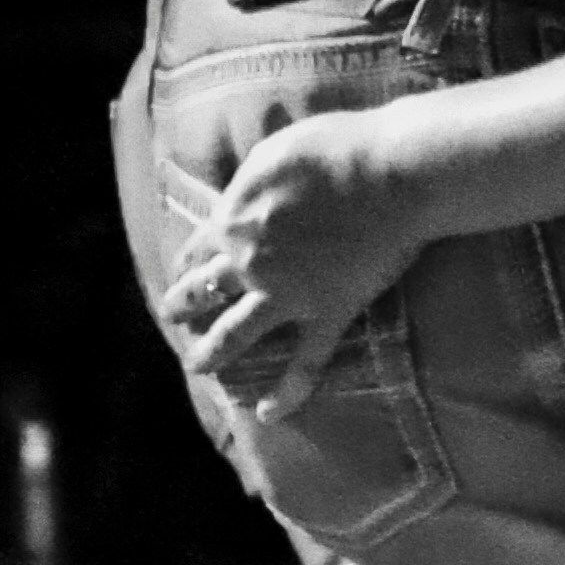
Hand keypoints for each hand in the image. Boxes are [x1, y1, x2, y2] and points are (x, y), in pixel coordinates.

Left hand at [160, 111, 441, 413]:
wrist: (394, 173)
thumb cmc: (340, 148)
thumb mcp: (276, 151)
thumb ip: (251, 183)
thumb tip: (242, 199)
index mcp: (235, 217)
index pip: (200, 243)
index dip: (188, 258)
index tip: (181, 270)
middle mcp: (250, 261)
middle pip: (205, 289)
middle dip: (183, 304)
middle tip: (171, 315)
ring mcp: (287, 293)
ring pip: (235, 332)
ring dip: (210, 352)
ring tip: (197, 365)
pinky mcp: (328, 312)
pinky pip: (304, 362)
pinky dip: (286, 393)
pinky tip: (267, 415)